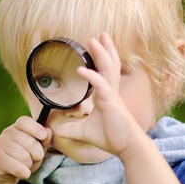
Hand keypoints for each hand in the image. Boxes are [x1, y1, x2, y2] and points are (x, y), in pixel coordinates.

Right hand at [0, 116, 51, 183]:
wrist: (0, 175)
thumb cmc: (20, 160)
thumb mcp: (35, 150)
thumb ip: (43, 140)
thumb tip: (48, 131)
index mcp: (16, 127)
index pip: (25, 122)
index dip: (36, 128)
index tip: (43, 136)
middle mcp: (6, 133)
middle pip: (31, 142)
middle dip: (38, 155)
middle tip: (33, 159)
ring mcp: (0, 145)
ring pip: (25, 157)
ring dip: (29, 165)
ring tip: (24, 166)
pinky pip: (18, 168)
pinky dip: (24, 173)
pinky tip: (21, 173)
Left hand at [53, 33, 141, 155]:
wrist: (127, 147)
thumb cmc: (111, 137)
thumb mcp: (85, 133)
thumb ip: (72, 129)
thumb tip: (58, 131)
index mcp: (106, 95)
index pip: (104, 72)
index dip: (101, 59)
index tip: (95, 47)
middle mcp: (111, 92)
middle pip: (109, 65)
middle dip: (104, 49)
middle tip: (98, 36)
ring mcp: (112, 96)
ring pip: (109, 69)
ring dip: (101, 54)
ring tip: (95, 40)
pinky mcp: (112, 103)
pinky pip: (101, 85)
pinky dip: (91, 76)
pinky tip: (81, 70)